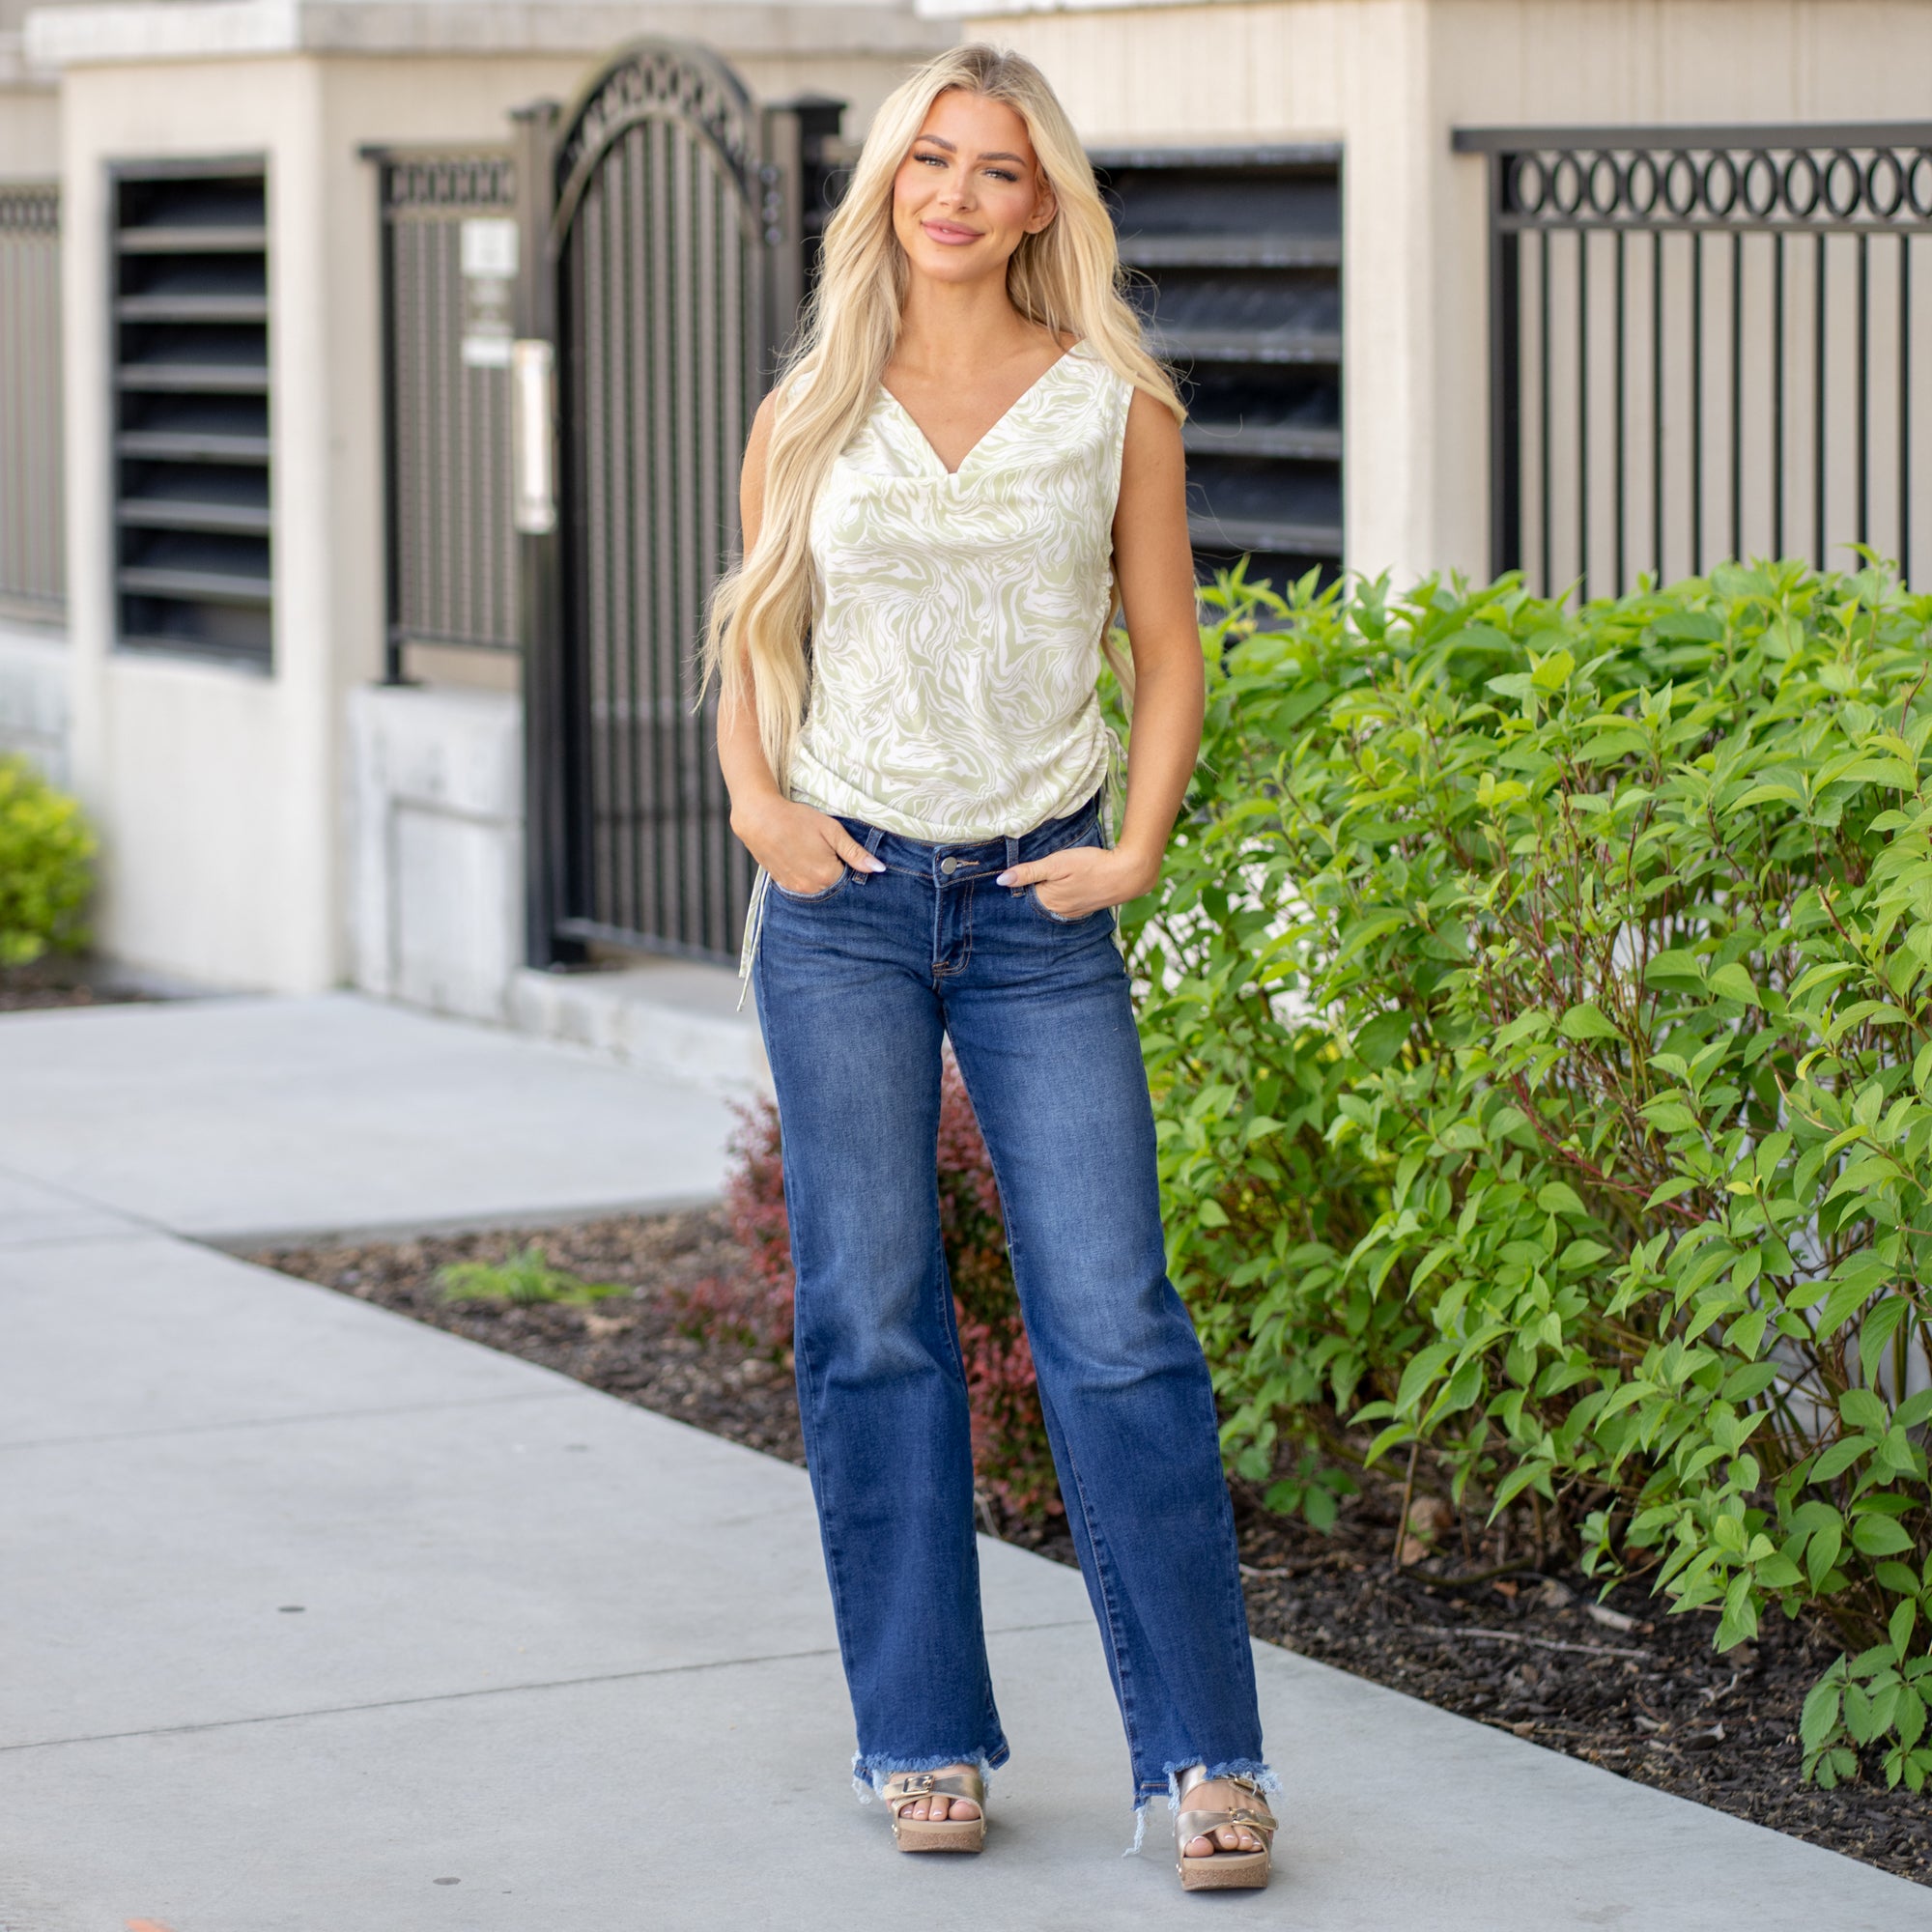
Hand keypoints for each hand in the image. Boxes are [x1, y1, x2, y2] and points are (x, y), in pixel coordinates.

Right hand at [732, 795, 884, 896]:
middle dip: (836, 873)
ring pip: (818, 888)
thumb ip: (855, 852)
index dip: (851, 868)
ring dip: (821, 876)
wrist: (759, 817)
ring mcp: (795, 888)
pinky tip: (801, 859)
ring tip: (812, 852)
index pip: (850, 881)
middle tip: (827, 851)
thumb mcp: (831, 830)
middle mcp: (811, 887)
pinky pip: (802, 886)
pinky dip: (806, 876)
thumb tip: (879, 868)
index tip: (845, 855)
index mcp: (827, 875)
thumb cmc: (797, 819)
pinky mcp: (782, 884)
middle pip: (834, 887)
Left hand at [995, 844, 1156, 919]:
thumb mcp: (1057, 863)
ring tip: (1047, 878)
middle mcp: (1057, 912)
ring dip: (1045, 891)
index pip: (1021, 895)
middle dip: (1029, 889)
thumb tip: (1001, 880)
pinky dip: (1059, 895)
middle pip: (1035, 900)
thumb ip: (1029, 872)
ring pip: (1049, 902)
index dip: (1017, 883)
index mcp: (1047, 902)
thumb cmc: (1091, 865)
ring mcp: (1071, 912)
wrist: (1127, 873)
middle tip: (1030, 872)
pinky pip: (1063, 903)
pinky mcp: (1082, 908)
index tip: (1014, 872)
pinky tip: (1063, 885)